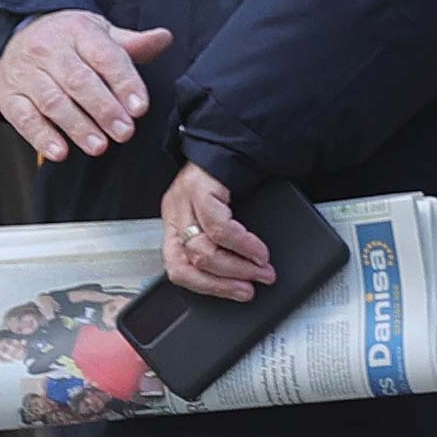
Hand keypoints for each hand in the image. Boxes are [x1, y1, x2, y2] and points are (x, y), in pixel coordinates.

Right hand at [0, 11, 174, 162]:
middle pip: (79, 81)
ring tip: (100, 146)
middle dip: (104, 109)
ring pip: (52, 101)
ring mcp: (25, 73)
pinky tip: (60, 152)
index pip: (105, 56)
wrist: (14, 37)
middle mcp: (48, 50)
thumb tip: (164, 38)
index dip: (124, 83)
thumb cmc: (68, 42)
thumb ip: (131, 44)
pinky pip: (23, 117)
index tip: (140, 108)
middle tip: (124, 132)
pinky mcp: (8, 96)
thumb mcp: (99, 34)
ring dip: (77, 126)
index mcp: (78, 32)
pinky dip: (41, 136)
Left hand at [161, 163, 271, 300]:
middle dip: (222, 283)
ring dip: (237, 267)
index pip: (177, 269)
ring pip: (201, 250)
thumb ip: (222, 244)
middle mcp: (174, 214)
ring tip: (262, 271)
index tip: (236, 293)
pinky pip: (219, 227)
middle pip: (186, 264)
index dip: (207, 288)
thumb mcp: (221, 217)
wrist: (239, 142)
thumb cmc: (233, 181)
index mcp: (175, 225)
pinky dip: (243, 245)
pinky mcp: (199, 190)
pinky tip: (259, 251)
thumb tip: (243, 277)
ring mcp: (184, 201)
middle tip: (250, 289)